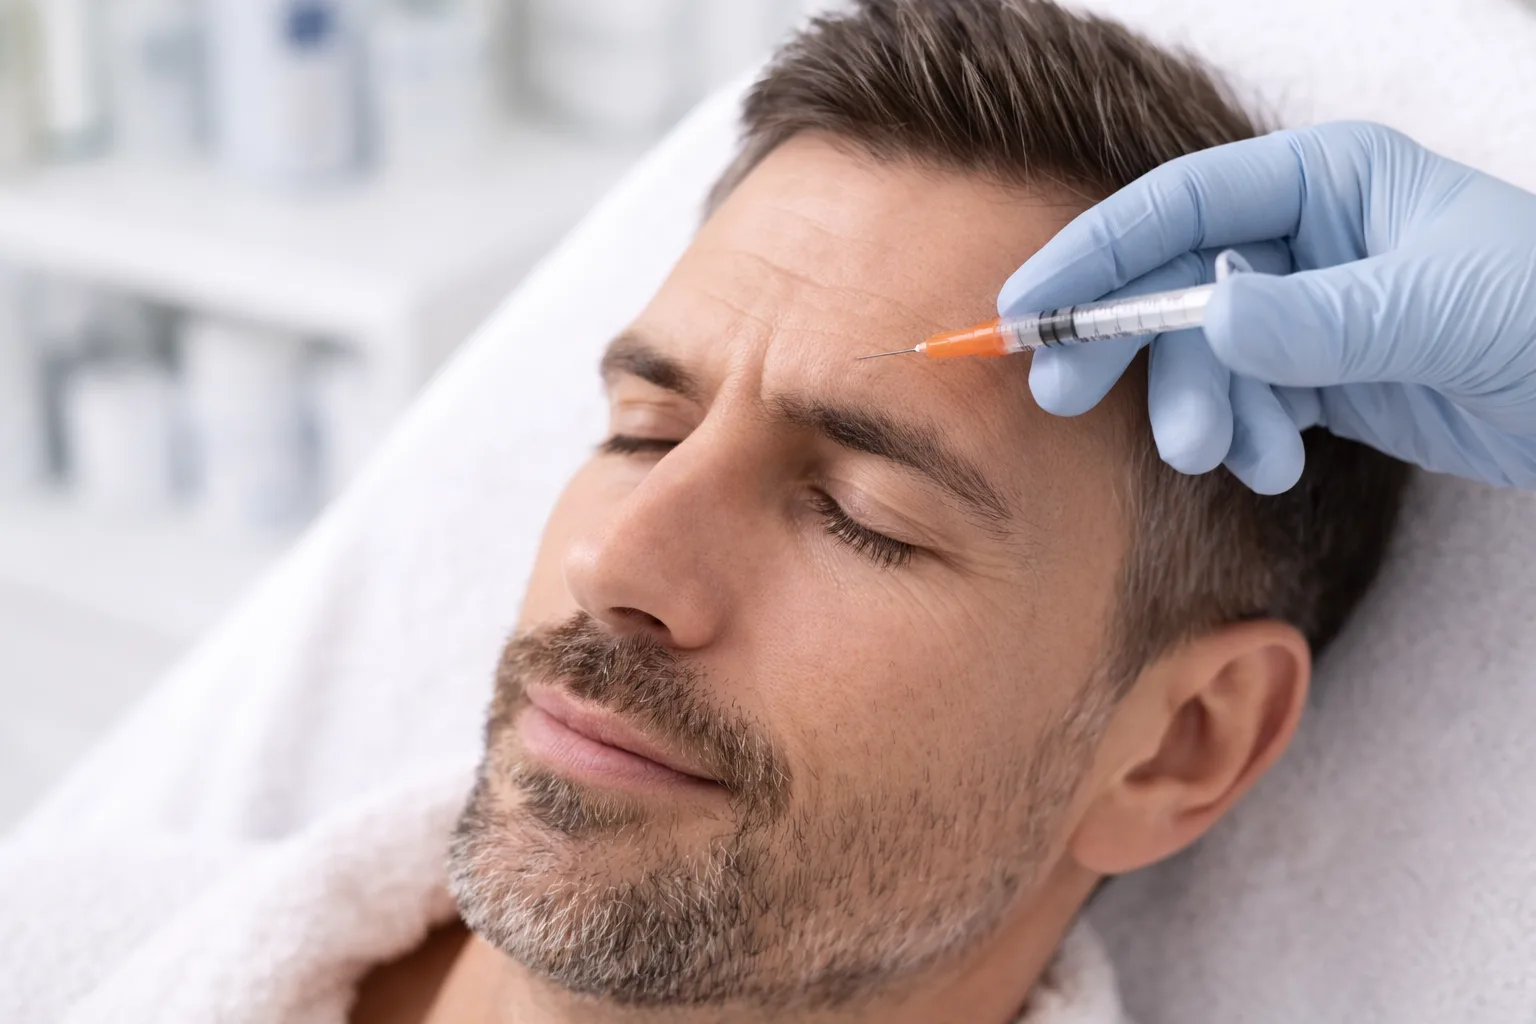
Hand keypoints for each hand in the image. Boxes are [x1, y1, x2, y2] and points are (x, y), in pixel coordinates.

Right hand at [998, 121, 1535, 493]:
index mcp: (1324, 180)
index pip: (1177, 204)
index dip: (1092, 252)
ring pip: (1201, 354)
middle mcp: (1303, 235)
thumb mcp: (1436, 310)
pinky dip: (1242, 436)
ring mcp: (1307, 305)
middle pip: (1168, 279)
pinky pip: (1242, 399)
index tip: (1027, 308)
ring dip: (1197, 409)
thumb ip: (1317, 318)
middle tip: (1065, 398)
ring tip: (1226, 456)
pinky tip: (1276, 464)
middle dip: (1125, 344)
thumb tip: (1208, 319)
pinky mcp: (1320, 371)